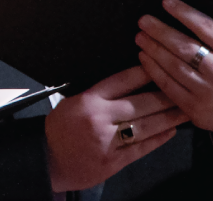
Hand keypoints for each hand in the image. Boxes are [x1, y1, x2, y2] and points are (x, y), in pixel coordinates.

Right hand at [45, 65, 187, 190]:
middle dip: (164, 97)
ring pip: (145, 126)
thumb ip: (98, 95)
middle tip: (179, 92)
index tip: (158, 68)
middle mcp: (98, 119)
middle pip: (140, 103)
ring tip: (182, 112)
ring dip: (168, 118)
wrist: (47, 160)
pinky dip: (157, 139)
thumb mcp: (71, 104)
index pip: (121, 81)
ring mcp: (107, 141)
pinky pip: (141, 148)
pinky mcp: (113, 160)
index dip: (143, 73)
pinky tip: (168, 131)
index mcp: (87, 101)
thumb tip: (130, 84)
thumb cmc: (59, 130)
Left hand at [136, 0, 212, 129]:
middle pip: (186, 47)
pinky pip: (169, 86)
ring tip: (139, 36)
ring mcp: (207, 92)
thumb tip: (199, 20)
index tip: (167, 2)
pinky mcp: (195, 109)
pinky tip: (143, 57)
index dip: (186, 14)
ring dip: (154, 49)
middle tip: (143, 20)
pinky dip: (154, 70)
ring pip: (174, 66)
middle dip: (162, 32)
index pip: (207, 29)